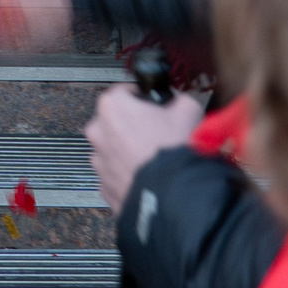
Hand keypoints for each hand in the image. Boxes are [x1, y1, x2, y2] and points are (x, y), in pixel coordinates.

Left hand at [84, 83, 205, 212]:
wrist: (174, 195)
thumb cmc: (175, 151)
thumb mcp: (188, 110)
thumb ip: (178, 100)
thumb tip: (178, 103)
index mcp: (112, 107)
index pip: (123, 91)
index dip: (142, 97)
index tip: (152, 104)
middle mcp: (98, 132)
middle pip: (114, 121)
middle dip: (133, 125)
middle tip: (156, 133)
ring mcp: (99, 161)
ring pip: (113, 149)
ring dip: (129, 151)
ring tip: (154, 157)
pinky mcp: (104, 186)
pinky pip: (116, 174)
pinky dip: (128, 174)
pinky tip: (148, 175)